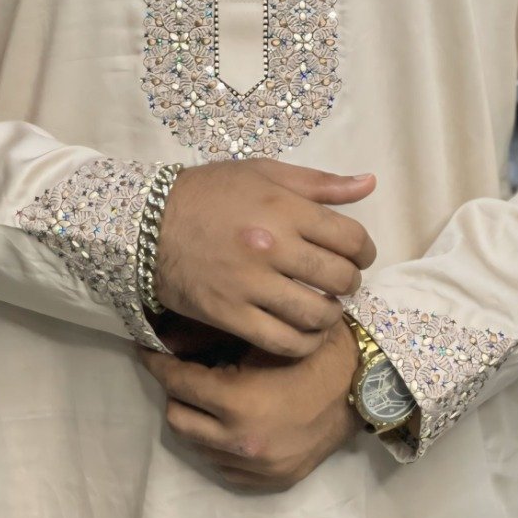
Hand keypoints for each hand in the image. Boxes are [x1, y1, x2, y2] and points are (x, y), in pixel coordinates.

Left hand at [136, 315, 362, 492]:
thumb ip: (213, 338)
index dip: (157, 363)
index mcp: (236, 403)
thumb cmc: (312, 352)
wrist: (363, 388)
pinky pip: (225, 468)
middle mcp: (240, 443)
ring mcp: (256, 469)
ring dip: (198, 420)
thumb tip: (168, 334)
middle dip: (177, 393)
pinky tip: (232, 422)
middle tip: (184, 371)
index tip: (146, 350)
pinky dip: (220, 446)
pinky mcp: (271, 482)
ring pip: (198, 446)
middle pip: (178, 419)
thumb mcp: (260, 338)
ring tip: (209, 396)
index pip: (176, 383)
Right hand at [153, 158, 377, 359]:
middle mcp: (273, 247)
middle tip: (338, 282)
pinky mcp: (231, 316)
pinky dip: (304, 344)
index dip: (363, 251)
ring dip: (329, 315)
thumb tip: (369, 184)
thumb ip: (320, 182)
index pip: (350, 239)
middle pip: (339, 279)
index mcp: (285, 208)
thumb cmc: (210, 193)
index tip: (356, 256)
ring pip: (316, 315)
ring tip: (322, 307)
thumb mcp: (263, 173)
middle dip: (349, 283)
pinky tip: (302, 332)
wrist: (149, 224)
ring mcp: (251, 285)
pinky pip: (283, 342)